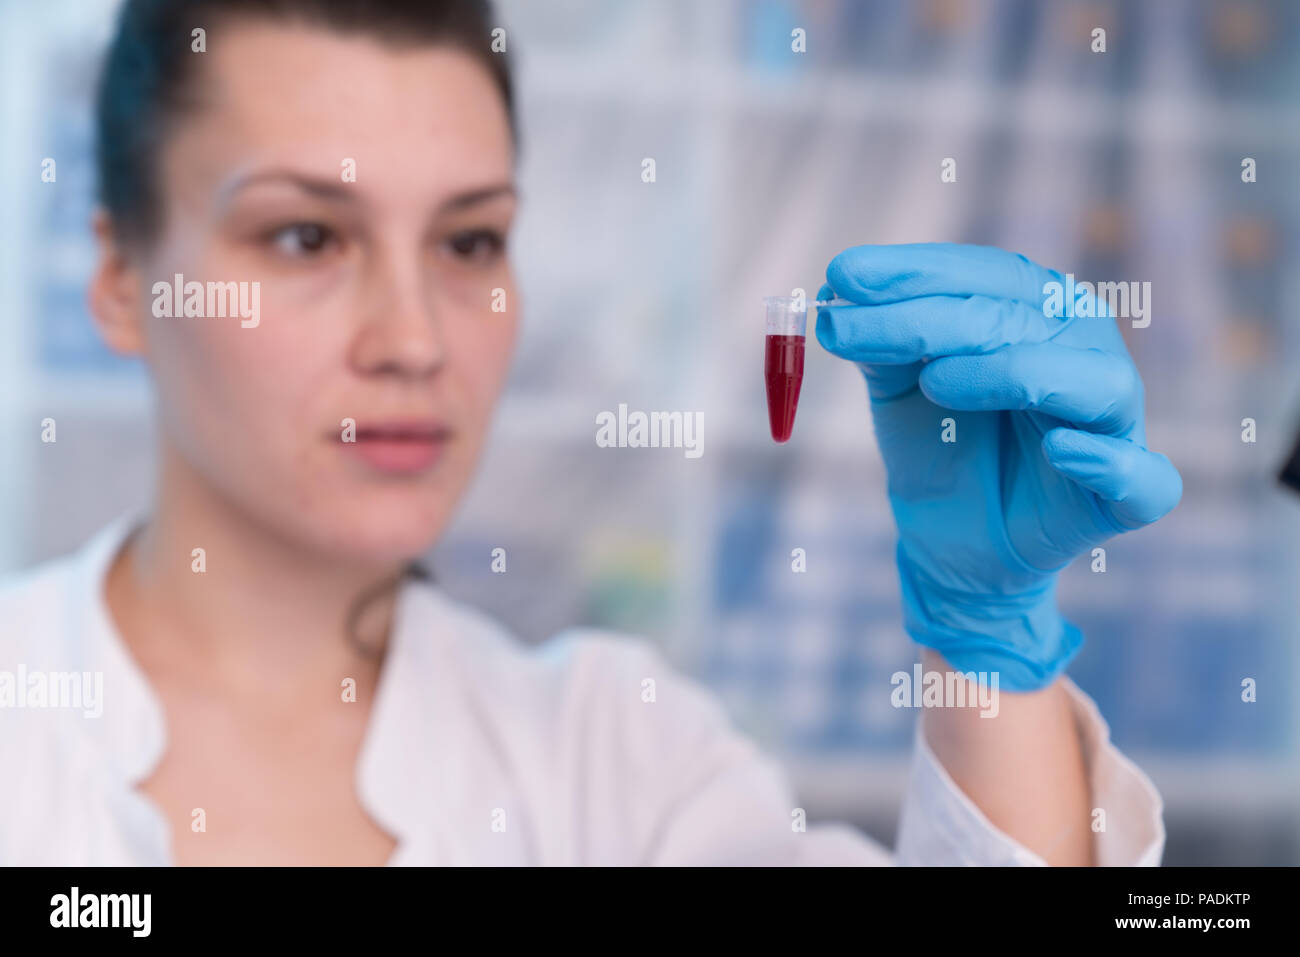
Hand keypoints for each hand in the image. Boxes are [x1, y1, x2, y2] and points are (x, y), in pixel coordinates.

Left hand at [816, 243, 1181, 689]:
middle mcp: (1085, 351)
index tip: (840, 275)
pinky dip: (1105, 461)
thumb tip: (839, 290)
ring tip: (935, 383)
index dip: (915, 271)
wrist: (951, 543)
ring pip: (1089, 381)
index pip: (985, 274)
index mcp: (1039, 311)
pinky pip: (1141, 478)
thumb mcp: (898, 386)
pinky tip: (1059, 449)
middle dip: (923, 318)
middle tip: (842, 326)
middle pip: (1018, 318)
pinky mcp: (1126, 496)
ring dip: (1010, 373)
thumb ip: (882, 340)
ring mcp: (1113, 422)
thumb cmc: (939, 446)